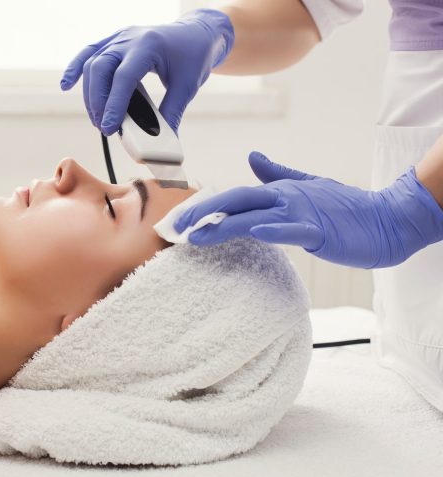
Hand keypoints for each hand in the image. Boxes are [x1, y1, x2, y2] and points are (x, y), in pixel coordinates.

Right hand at [60, 9, 233, 135]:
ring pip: (92, 63)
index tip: (110, 129)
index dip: (114, 104)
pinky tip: (67, 85)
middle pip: (100, 69)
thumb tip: (160, 143)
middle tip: (104, 128)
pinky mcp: (114, 41)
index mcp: (149, 45)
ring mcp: (119, 38)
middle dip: (98, 102)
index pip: (124, 77)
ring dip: (90, 94)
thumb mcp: (187, 86)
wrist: (197, 33)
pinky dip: (75, 69)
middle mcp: (129, 38)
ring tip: (97, 119)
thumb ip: (171, 113)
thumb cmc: (194, 56)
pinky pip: (89, 52)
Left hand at [175, 152, 442, 268]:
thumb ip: (276, 173)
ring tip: (197, 236)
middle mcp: (284, 196)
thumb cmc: (343, 207)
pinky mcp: (318, 229)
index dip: (206, 204)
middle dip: (202, 212)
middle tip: (175, 227)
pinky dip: (272, 229)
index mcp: (279, 190)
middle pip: (236, 198)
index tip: (180, 218)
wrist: (384, 219)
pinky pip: (292, 229)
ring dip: (223, 224)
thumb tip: (252, 157)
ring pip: (255, 214)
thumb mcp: (305, 186)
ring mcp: (301, 211)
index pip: (235, 194)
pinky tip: (253, 231)